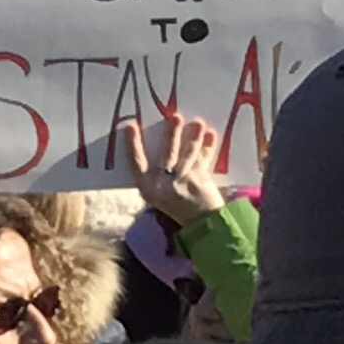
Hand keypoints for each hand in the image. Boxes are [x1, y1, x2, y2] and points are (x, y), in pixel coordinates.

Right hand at [134, 111, 228, 225]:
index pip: (137, 163)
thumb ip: (156, 176)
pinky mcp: (200, 180)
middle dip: (172, 134)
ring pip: (188, 154)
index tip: (131, 126)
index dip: (132, 144)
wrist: (200, 225)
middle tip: (175, 117)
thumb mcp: (158, 195)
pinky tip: (211, 135)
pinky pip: (204, 159)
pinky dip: (208, 147)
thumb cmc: (177, 206)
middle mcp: (164, 184)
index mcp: (148, 188)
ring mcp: (184, 181)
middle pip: (167, 154)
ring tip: (198, 123)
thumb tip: (163, 144)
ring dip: (193, 137)